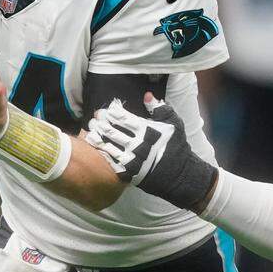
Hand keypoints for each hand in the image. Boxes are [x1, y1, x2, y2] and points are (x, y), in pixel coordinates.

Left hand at [85, 94, 215, 210]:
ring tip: (90, 131)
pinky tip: (96, 149)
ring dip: (98, 138)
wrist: (182, 175)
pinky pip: (112, 162)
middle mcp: (138, 145)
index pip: (124, 118)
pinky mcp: (131, 173)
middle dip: (102, 123)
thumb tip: (147, 95)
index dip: (112, 112)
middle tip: (94, 119)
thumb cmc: (178, 147)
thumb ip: (160, 109)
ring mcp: (133, 160)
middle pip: (113, 131)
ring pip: (110, 146)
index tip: (106, 109)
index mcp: (147, 131)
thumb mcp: (174, 125)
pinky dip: (103, 154)